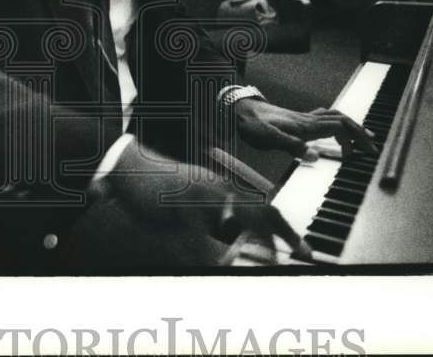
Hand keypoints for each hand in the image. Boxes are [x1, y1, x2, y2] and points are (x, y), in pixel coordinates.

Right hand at [98, 141, 311, 264]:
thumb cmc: (161, 188)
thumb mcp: (194, 204)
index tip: (303, 248)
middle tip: (304, 254)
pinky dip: (213, 253)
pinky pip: (201, 236)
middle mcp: (217, 189)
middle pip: (261, 210)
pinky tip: (221, 265)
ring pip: (237, 221)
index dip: (286, 228)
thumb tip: (235, 244)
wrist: (129, 166)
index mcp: (223, 188)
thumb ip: (216, 220)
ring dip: (256, 245)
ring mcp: (199, 197)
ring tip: (270, 263)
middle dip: (286, 234)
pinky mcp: (178, 208)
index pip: (264, 206)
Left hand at [234, 99, 376, 158]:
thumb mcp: (268, 138)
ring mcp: (303, 118)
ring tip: (362, 140)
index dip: (356, 139)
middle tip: (373, 148)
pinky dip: (337, 124)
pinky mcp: (298, 120)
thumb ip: (292, 146)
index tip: (367, 153)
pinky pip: (325, 118)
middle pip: (343, 120)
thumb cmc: (252, 124)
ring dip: (351, 127)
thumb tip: (315, 156)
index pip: (340, 127)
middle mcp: (308, 120)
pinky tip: (337, 131)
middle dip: (360, 133)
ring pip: (335, 117)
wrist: (239, 109)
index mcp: (305, 125)